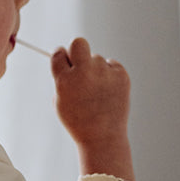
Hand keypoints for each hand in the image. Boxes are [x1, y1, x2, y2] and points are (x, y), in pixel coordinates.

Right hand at [51, 37, 133, 178]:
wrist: (102, 137)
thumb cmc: (79, 122)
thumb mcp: (61, 102)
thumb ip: (62, 80)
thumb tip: (66, 59)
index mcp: (65, 80)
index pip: (58, 53)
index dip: (61, 57)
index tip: (65, 61)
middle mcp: (84, 73)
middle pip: (79, 43)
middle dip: (77, 50)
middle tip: (80, 63)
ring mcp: (104, 72)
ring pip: (97, 59)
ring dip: (95, 70)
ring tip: (97, 92)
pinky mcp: (121, 74)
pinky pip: (112, 65)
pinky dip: (110, 75)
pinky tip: (108, 92)